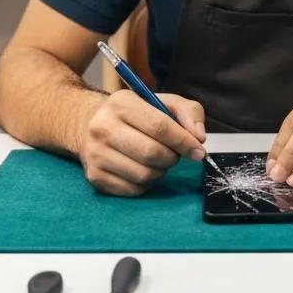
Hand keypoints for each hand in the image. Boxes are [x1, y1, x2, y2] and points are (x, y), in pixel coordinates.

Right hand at [78, 90, 206, 196]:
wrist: (94, 125)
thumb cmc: (137, 114)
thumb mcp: (163, 102)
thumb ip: (188, 113)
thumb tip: (198, 137)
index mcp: (121, 103)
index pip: (159, 126)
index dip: (183, 141)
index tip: (198, 151)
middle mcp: (103, 127)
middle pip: (151, 153)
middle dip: (172, 157)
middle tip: (174, 154)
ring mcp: (95, 154)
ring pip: (144, 174)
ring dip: (161, 171)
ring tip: (158, 160)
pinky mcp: (95, 176)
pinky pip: (133, 189)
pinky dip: (147, 183)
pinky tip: (143, 169)